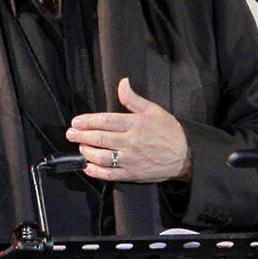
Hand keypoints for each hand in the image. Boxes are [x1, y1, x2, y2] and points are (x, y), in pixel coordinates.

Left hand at [67, 76, 191, 182]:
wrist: (186, 155)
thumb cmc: (170, 132)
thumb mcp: (154, 110)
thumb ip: (133, 99)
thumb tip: (122, 84)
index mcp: (136, 124)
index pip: (105, 121)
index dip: (87, 121)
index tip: (76, 121)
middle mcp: (131, 142)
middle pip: (100, 138)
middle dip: (81, 135)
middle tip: (71, 133)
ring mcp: (131, 159)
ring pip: (102, 156)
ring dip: (86, 151)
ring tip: (80, 146)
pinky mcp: (132, 174)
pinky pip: (110, 174)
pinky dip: (96, 171)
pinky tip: (88, 166)